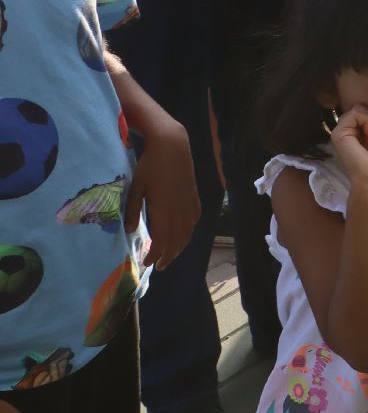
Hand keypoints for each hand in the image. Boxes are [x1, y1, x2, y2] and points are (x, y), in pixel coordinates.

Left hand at [126, 117, 199, 269]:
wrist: (172, 146)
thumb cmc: (150, 166)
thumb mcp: (136, 188)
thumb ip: (132, 211)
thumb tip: (129, 231)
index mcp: (163, 209)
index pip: (162, 241)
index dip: (155, 255)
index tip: (146, 263)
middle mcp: (179, 210)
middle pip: (177, 241)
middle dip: (168, 256)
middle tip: (159, 266)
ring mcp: (189, 203)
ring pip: (188, 232)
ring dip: (180, 247)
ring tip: (171, 255)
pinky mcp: (194, 197)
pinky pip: (194, 220)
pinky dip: (189, 232)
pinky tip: (184, 234)